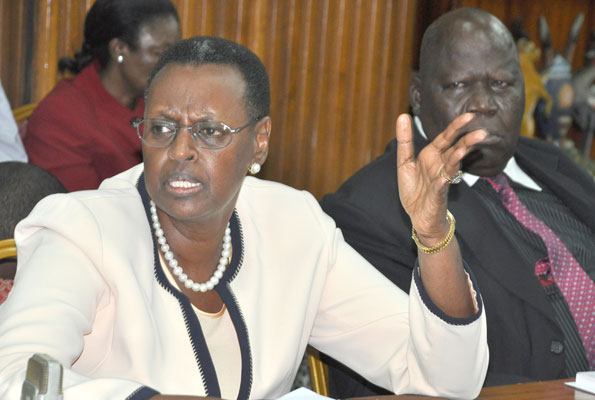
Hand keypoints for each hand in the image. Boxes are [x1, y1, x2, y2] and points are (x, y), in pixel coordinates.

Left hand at [396, 113, 485, 244]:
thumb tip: (403, 115)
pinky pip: (440, 187)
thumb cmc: (415, 189)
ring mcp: (441, 180)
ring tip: (463, 150)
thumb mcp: (405, 162)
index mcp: (432, 155)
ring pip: (452, 167)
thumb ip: (405, 141)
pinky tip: (443, 178)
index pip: (446, 137)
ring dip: (457, 158)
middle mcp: (440, 165)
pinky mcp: (437, 196)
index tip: (469, 116)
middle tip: (482, 132)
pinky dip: (441, 182)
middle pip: (455, 150)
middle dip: (467, 141)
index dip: (456, 127)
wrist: (419, 216)